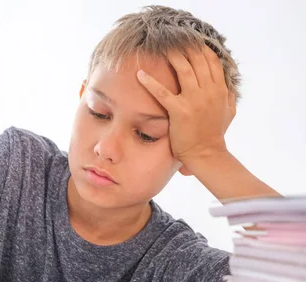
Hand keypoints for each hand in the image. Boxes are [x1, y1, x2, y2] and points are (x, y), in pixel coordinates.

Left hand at [136, 45, 235, 167]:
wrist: (207, 154)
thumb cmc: (215, 135)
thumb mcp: (229, 111)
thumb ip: (229, 95)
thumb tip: (228, 83)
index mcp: (220, 90)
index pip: (212, 61)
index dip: (200, 48)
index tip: (190, 41)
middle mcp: (209, 91)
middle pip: (198, 60)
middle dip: (186, 47)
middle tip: (172, 40)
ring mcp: (195, 100)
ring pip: (183, 70)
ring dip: (172, 56)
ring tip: (161, 48)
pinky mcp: (179, 110)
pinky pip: (162, 92)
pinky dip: (150, 82)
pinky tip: (139, 74)